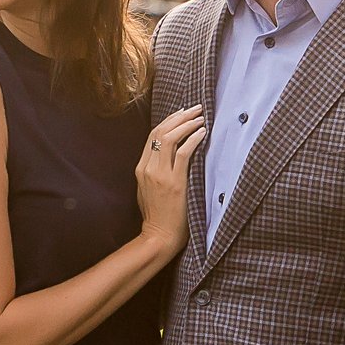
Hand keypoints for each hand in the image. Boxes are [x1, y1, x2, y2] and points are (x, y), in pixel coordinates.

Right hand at [136, 106, 208, 255]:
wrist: (158, 236)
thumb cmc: (157, 216)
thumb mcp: (148, 190)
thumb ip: (155, 171)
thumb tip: (169, 155)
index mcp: (141, 168)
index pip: (153, 135)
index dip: (169, 120)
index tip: (182, 113)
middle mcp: (148, 168)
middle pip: (160, 131)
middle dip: (179, 116)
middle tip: (195, 108)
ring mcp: (160, 174)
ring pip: (169, 137)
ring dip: (187, 124)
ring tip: (201, 117)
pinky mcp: (174, 182)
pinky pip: (183, 153)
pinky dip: (193, 139)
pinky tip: (202, 133)